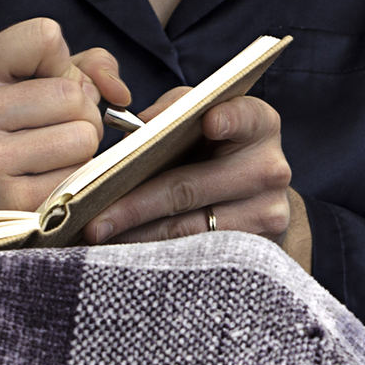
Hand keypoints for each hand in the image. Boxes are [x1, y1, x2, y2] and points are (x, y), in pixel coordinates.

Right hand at [0, 19, 131, 228]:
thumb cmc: (3, 142)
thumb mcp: (25, 87)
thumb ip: (82, 67)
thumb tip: (118, 90)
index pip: (46, 37)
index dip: (63, 65)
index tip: (46, 88)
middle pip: (74, 93)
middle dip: (81, 116)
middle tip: (51, 134)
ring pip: (84, 136)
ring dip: (81, 151)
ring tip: (48, 160)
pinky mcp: (10, 200)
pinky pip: (79, 177)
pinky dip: (75, 182)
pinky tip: (45, 186)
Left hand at [82, 91, 312, 270]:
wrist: (259, 200)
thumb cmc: (218, 150)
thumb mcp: (203, 120)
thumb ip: (174, 111)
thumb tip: (138, 129)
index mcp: (259, 125)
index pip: (246, 117)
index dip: (229, 119)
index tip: (209, 122)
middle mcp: (270, 169)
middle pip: (191, 186)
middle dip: (135, 204)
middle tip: (94, 218)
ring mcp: (266, 213)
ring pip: (188, 228)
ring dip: (137, 234)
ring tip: (100, 236)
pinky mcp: (255, 250)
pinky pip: (195, 254)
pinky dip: (157, 252)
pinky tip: (126, 250)